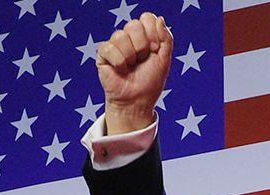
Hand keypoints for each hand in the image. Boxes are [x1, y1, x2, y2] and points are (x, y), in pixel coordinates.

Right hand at [96, 12, 171, 133]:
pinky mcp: (103, 54)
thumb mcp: (165, 60)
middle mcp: (129, 37)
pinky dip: (119, 62)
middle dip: (142, 46)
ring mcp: (115, 44)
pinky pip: (109, 48)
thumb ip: (166, 39)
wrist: (137, 100)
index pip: (147, 18)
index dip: (152, 33)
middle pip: (134, 25)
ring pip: (121, 36)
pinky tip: (120, 70)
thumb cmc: (151, 81)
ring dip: (130, 56)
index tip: (155, 50)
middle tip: (142, 60)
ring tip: (131, 66)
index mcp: (145, 36)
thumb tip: (160, 19)